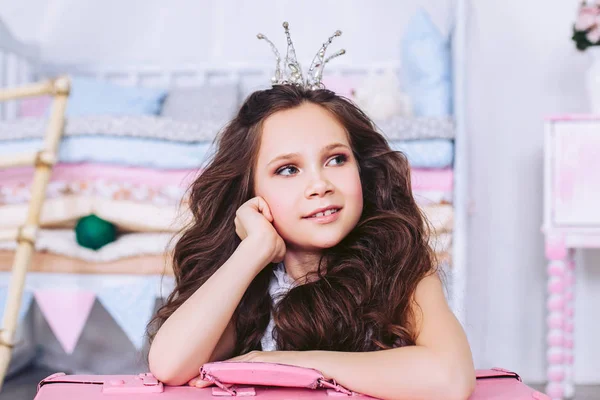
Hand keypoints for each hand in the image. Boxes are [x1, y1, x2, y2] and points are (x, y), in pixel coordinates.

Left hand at [189, 351, 312, 387]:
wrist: (316, 364)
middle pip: (225, 368)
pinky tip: (217, 376)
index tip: (196, 384)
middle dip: (206, 376)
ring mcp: (257, 359)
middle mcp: (253, 359)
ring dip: (212, 375)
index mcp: (254, 364)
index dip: (212, 377)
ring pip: (230, 367)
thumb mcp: (273, 379)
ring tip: (196, 383)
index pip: (228, 371)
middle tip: (189, 384)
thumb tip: (246, 392)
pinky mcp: (263, 361)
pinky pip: (242, 367)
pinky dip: (228, 371)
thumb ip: (261, 382)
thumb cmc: (297, 373)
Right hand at [235, 196, 285, 263]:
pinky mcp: (242, 210)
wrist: (266, 246)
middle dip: (268, 216)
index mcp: (248, 233)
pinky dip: (265, 208)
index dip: (270, 223)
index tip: (271, 232)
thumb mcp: (277, 244)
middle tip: (269, 228)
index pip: (262, 219)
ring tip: (266, 224)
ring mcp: (241, 217)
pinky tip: (265, 220)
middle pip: (261, 210)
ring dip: (267, 212)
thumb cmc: (273, 249)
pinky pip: (258, 200)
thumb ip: (275, 240)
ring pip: (259, 205)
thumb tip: (279, 250)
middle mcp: (242, 225)